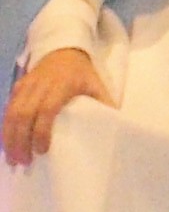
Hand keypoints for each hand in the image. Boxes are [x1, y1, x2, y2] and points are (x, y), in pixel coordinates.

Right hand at [3, 47, 107, 167]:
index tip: (42, 151)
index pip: (47, 109)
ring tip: (13, 159)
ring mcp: (27, 84)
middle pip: (24, 114)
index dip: (42, 131)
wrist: (65, 49)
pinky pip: (8, 108)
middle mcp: (41, 84)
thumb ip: (104, 104)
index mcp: (62, 85)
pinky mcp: (18, 86)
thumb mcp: (97, 85)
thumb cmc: (82, 73)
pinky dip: (5, 127)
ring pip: (12, 112)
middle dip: (21, 140)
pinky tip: (7, 144)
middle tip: (24, 162)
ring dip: (9, 137)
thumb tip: (115, 129)